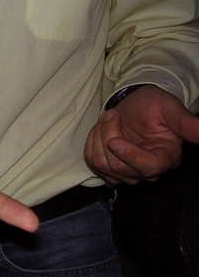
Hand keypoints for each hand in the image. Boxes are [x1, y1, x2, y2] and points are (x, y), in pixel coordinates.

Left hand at [84, 85, 198, 184]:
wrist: (136, 105)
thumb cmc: (154, 105)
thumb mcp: (170, 107)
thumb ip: (184, 122)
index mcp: (166, 157)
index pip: (148, 167)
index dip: (129, 156)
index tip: (114, 140)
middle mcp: (147, 170)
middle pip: (118, 167)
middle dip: (109, 136)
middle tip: (113, 113)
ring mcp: (127, 172)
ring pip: (102, 164)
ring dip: (98, 137)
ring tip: (108, 119)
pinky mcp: (109, 170)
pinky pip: (91, 161)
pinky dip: (91, 143)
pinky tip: (101, 130)